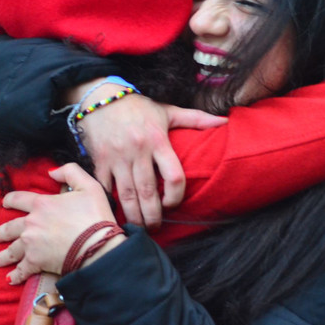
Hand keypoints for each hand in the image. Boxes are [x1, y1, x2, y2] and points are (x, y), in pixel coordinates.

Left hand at [0, 163, 122, 284]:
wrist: (96, 245)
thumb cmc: (95, 216)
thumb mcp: (88, 185)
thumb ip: (70, 172)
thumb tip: (52, 172)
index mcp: (42, 204)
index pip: (19, 199)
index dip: (10, 200)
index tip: (5, 203)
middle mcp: (31, 223)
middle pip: (10, 226)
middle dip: (2, 232)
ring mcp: (31, 243)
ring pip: (11, 249)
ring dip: (4, 255)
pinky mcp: (35, 262)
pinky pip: (21, 269)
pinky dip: (15, 275)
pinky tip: (11, 278)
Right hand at [72, 80, 225, 227]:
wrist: (101, 97)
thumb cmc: (138, 107)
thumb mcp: (168, 111)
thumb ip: (196, 119)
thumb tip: (224, 120)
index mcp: (158, 140)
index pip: (173, 176)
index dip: (175, 196)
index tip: (172, 204)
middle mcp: (138, 150)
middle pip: (147, 192)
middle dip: (153, 215)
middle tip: (156, 228)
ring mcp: (117, 157)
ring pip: (126, 195)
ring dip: (134, 216)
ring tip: (140, 227)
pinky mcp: (99, 162)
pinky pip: (104, 188)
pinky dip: (110, 204)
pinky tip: (116, 215)